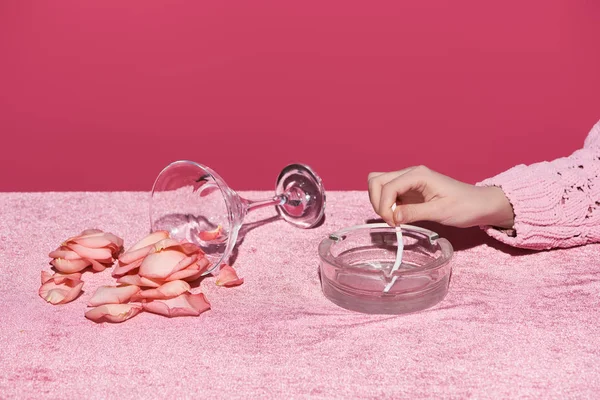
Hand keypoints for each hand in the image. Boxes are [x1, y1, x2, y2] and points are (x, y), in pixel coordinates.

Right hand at [368, 166, 514, 228]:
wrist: (479, 205)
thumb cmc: (465, 206)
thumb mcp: (441, 212)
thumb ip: (415, 213)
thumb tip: (393, 216)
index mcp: (418, 175)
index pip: (387, 186)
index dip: (384, 206)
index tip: (393, 223)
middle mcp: (410, 174)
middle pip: (377, 180)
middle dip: (377, 202)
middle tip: (391, 220)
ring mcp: (408, 181)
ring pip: (379, 185)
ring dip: (380, 202)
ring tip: (393, 218)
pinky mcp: (409, 190)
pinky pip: (388, 194)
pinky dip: (387, 205)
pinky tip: (399, 216)